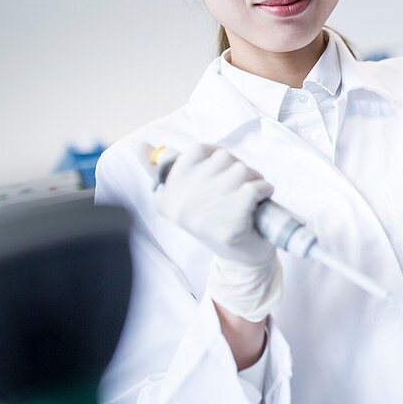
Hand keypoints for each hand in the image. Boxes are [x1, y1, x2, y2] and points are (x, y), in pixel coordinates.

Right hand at [136, 143, 282, 321]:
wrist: (242, 259)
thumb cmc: (218, 218)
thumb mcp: (190, 193)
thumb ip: (165, 167)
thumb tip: (138, 144)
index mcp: (167, 196)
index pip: (196, 150)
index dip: (217, 158)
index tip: (220, 175)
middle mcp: (181, 205)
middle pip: (223, 157)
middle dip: (238, 170)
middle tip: (237, 191)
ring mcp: (204, 215)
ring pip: (241, 170)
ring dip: (253, 180)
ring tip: (248, 199)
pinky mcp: (229, 226)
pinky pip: (254, 188)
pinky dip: (264, 191)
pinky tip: (259, 204)